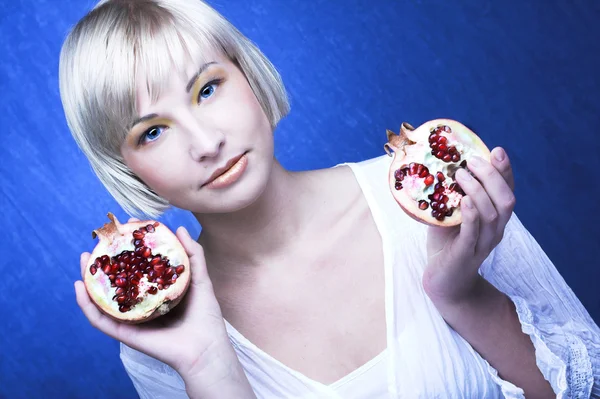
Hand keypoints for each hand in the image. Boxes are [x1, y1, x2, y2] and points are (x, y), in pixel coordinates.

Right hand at [75, 221, 231, 380]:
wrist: (205, 347)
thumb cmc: (205, 317)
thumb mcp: (200, 280)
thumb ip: (193, 255)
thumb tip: (181, 229)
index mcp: (156, 293)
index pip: (136, 269)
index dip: (127, 251)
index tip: (121, 231)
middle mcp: (141, 305)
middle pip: (116, 283)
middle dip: (103, 264)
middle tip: (97, 244)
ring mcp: (131, 319)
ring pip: (102, 299)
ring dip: (88, 281)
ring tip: (83, 260)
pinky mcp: (125, 334)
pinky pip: (100, 320)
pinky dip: (87, 305)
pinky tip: (79, 288)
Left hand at [423, 147, 515, 304]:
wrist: (443, 281)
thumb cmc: (447, 243)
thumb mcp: (450, 214)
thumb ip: (450, 194)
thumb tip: (439, 164)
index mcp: (495, 218)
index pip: (508, 190)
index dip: (505, 171)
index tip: (497, 150)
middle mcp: (495, 230)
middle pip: (506, 199)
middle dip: (492, 176)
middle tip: (471, 161)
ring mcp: (483, 243)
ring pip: (493, 214)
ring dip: (478, 190)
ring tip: (460, 174)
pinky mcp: (467, 254)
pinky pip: (474, 233)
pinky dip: (472, 214)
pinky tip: (464, 200)